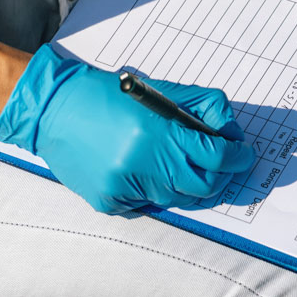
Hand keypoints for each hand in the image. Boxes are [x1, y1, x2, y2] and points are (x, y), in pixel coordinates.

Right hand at [0, 45, 255, 213]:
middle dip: (218, 177)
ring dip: (183, 184)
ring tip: (172, 163)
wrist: (53, 110)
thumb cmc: (106, 96)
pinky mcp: (109, 202)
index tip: (244, 156)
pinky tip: (137, 170)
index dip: (236, 158)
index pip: (215, 156)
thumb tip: (230, 131)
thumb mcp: (157, 91)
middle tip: (221, 167)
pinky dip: (151, 191)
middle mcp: (142, 164)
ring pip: (176, 199)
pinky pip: (147, 205)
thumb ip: (198, 108)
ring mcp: (124, 188)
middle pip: (202, 187)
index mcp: (156, 132)